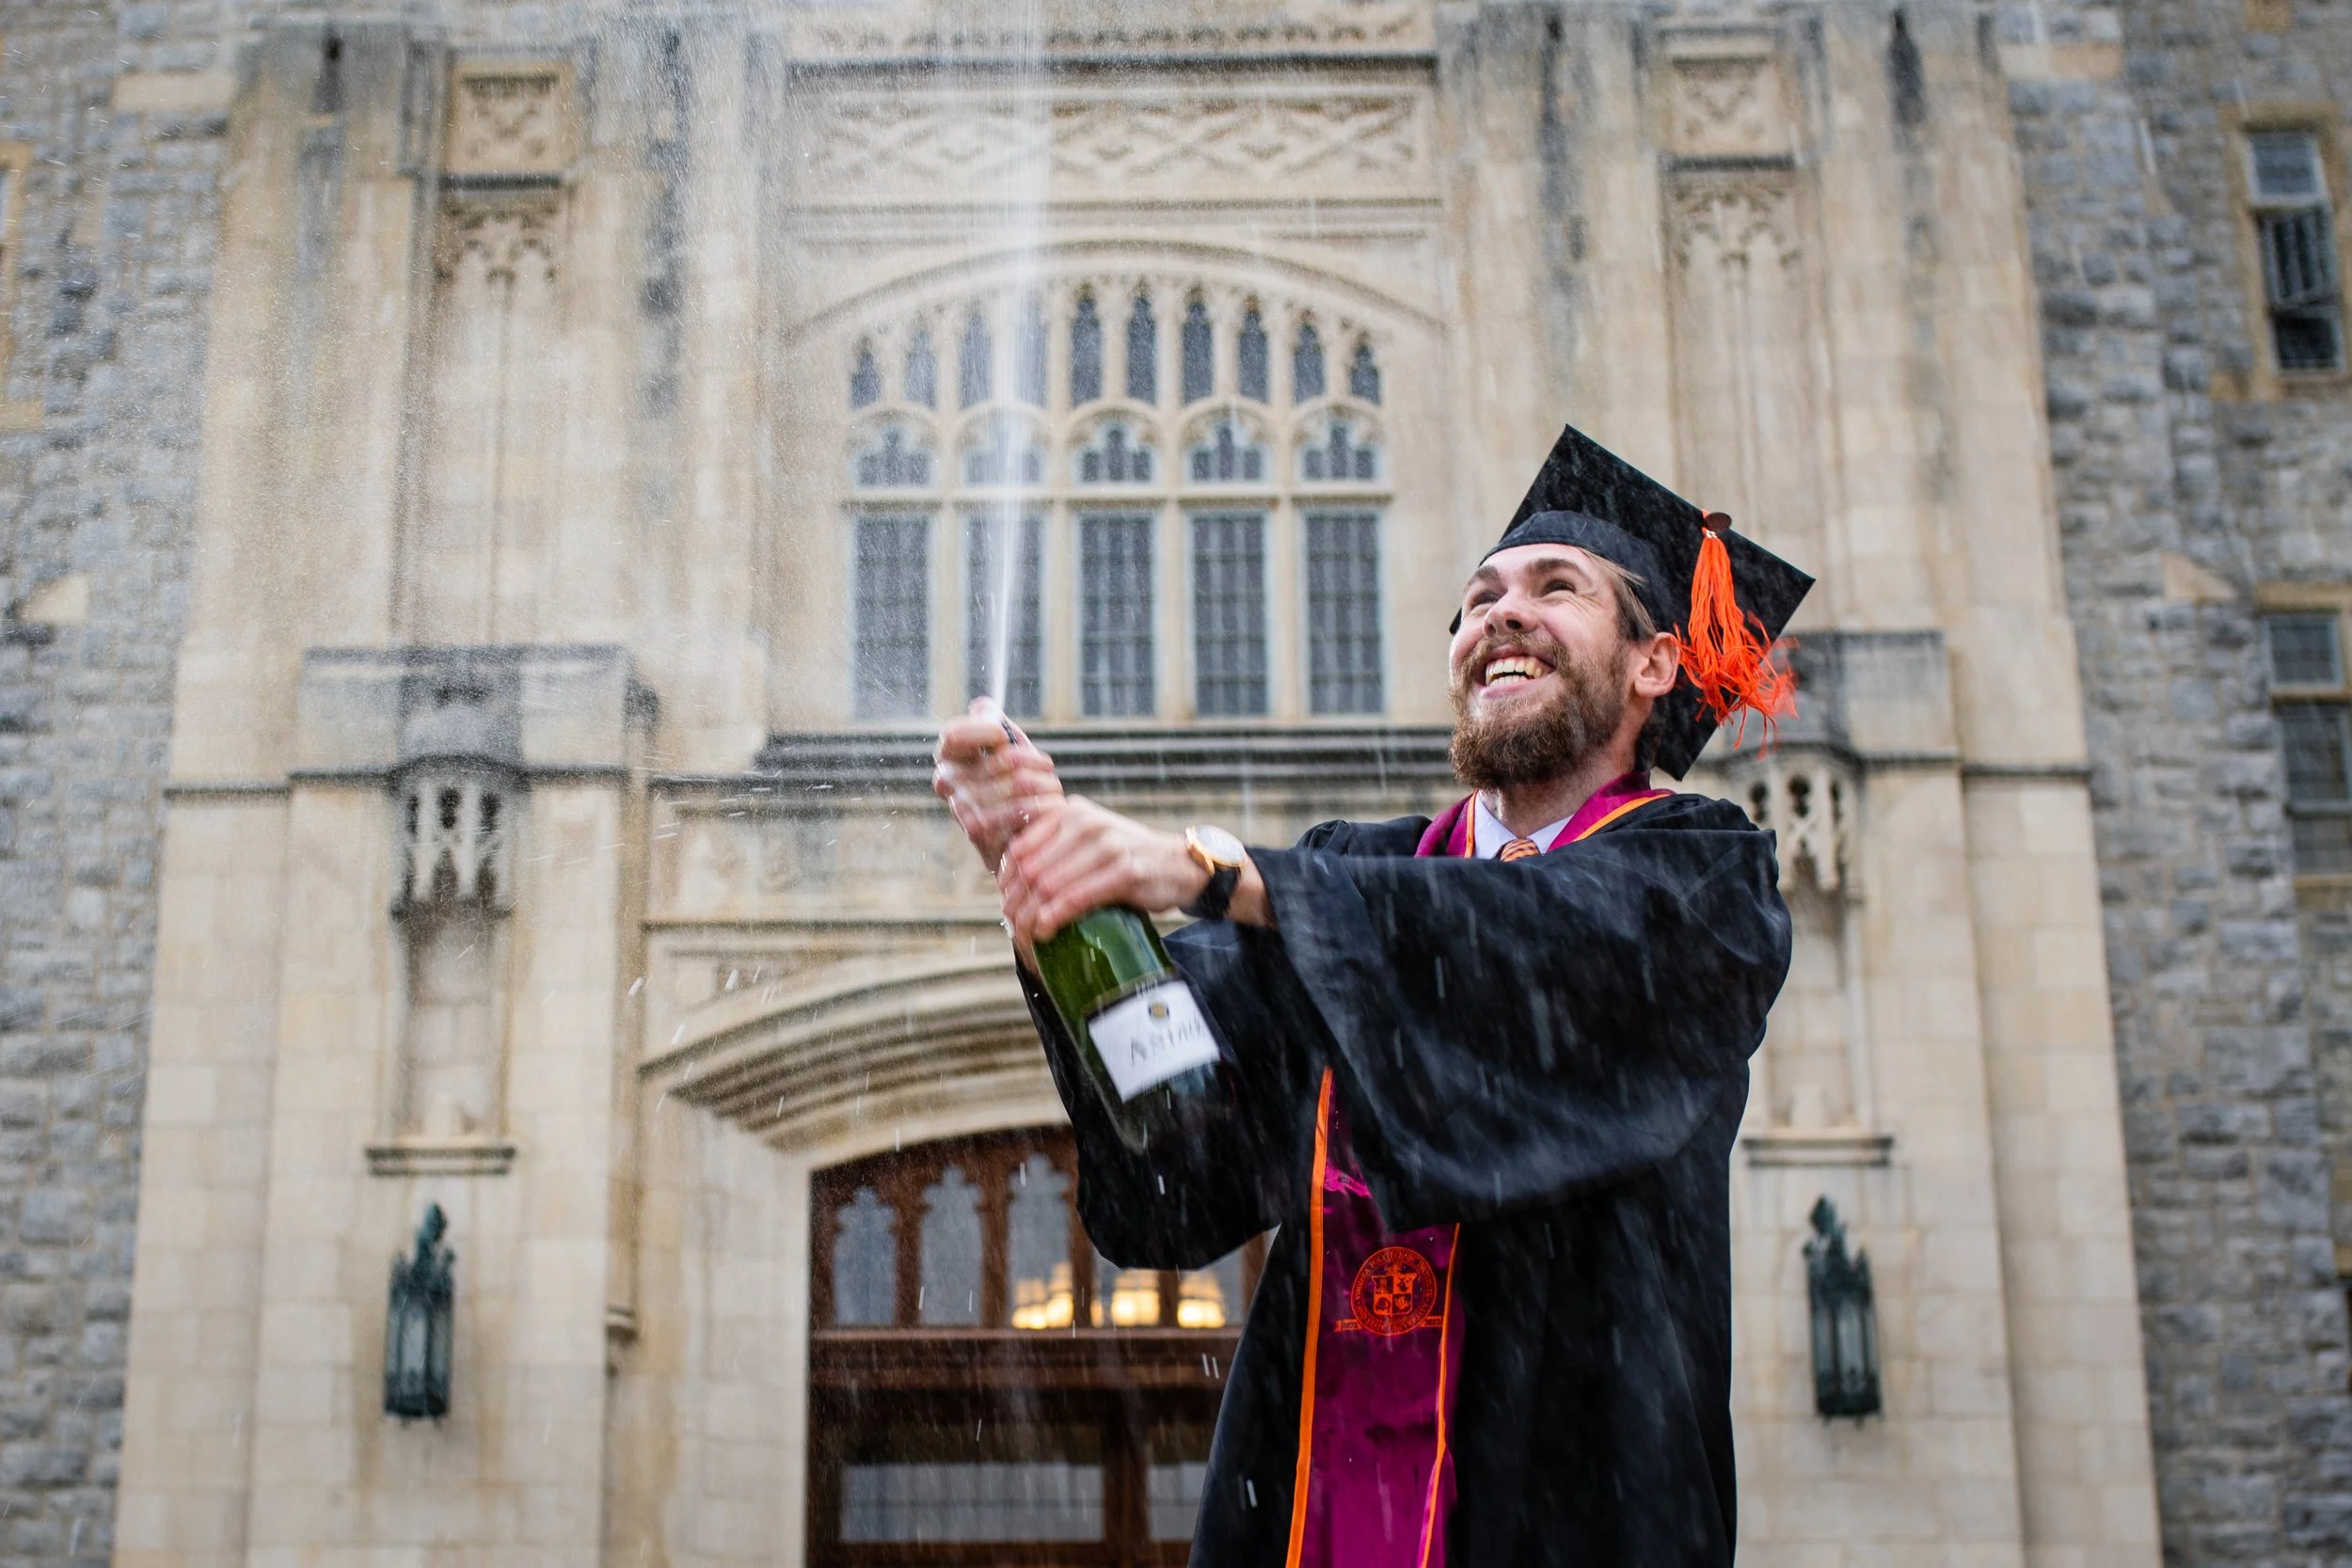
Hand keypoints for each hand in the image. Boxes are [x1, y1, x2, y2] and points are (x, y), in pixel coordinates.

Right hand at [934, 699, 1064, 873]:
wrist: (1020, 842)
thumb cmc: (1014, 790)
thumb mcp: (1006, 750)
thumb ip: (994, 725)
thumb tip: (983, 706)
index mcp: (948, 757)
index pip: (955, 734)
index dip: (987, 731)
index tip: (1004, 737)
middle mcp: (947, 783)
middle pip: (1005, 758)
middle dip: (1036, 762)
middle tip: (1046, 771)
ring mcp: (962, 810)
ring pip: (1021, 783)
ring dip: (1047, 785)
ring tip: (1052, 791)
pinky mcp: (983, 834)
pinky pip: (1026, 808)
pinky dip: (1048, 806)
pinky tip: (1052, 808)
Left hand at [998, 797, 1210, 943]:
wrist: (1179, 864)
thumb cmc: (1127, 858)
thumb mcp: (1089, 839)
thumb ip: (1055, 847)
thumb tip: (1011, 881)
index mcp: (1070, 812)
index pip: (1020, 847)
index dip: (1006, 880)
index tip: (1007, 904)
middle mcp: (1085, 822)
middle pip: (1030, 869)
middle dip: (1016, 903)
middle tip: (1014, 927)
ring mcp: (1106, 845)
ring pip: (1048, 885)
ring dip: (1031, 916)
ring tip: (1027, 934)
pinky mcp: (1124, 871)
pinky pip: (1075, 898)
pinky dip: (1055, 918)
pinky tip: (1047, 932)